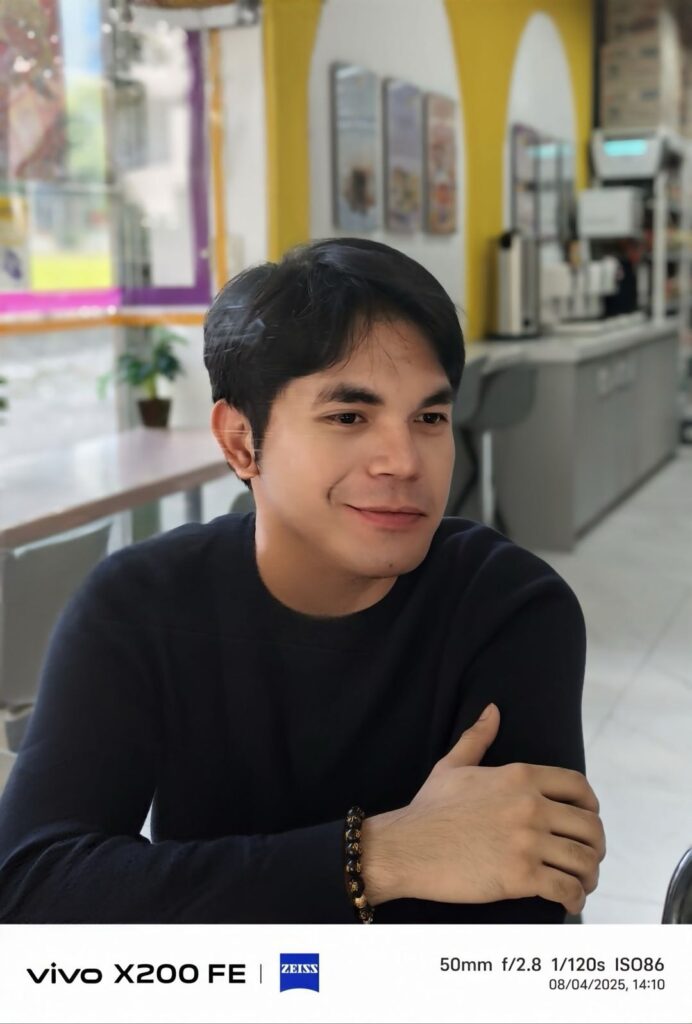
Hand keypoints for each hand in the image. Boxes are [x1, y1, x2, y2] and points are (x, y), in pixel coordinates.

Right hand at [361, 704, 605, 914]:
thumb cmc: (428, 808)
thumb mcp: (453, 765)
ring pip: (584, 859)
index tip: (587, 820)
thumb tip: (493, 709)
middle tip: (587, 857)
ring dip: (589, 875)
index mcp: (519, 777)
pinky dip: (575, 898)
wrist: (406, 846)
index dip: (591, 806)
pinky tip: (568, 901)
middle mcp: (530, 806)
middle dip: (595, 845)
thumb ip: (478, 737)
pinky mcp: (521, 876)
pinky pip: (567, 889)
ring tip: (581, 883)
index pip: (578, 787)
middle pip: (589, 826)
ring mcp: (527, 842)